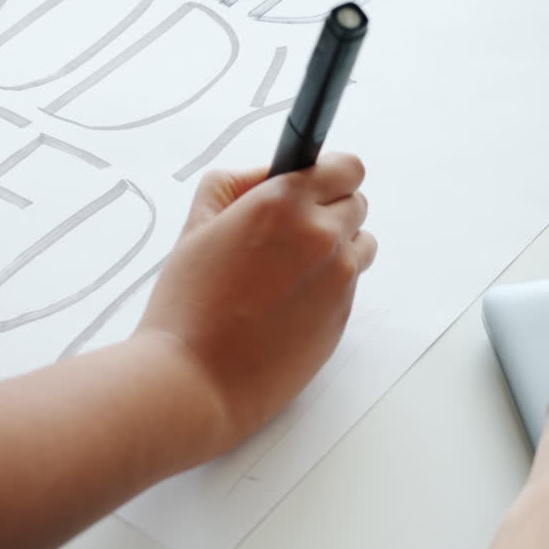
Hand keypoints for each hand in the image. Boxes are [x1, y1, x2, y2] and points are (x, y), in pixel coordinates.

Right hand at [135, 154, 376, 452]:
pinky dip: (328, 287)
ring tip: (289, 271)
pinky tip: (287, 304)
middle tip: (288, 235)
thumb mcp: (197, 224)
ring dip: (337, 248)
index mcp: (284, 203)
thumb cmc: (187, 306)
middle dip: (329, 211)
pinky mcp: (343, 316)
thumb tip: (270, 174)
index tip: (312, 186)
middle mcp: (321, 235)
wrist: (195, 380)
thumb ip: (237, 184)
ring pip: (361, 245)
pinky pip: (349, 286)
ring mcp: (338, 279)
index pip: (345, 167)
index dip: (328, 175)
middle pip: (357, 204)